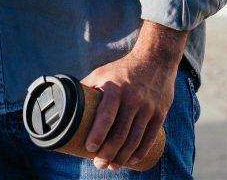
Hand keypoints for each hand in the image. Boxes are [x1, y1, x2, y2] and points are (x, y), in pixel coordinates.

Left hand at [80, 49, 178, 170]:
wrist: (156, 59)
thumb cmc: (123, 69)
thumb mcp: (102, 73)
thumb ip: (87, 88)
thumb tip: (66, 103)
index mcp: (115, 88)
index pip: (106, 115)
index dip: (97, 134)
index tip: (89, 148)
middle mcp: (132, 98)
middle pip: (120, 134)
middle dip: (108, 153)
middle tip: (99, 164)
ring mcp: (148, 107)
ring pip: (134, 139)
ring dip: (122, 157)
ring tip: (112, 166)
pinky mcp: (160, 113)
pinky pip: (149, 138)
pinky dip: (140, 152)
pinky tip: (131, 160)